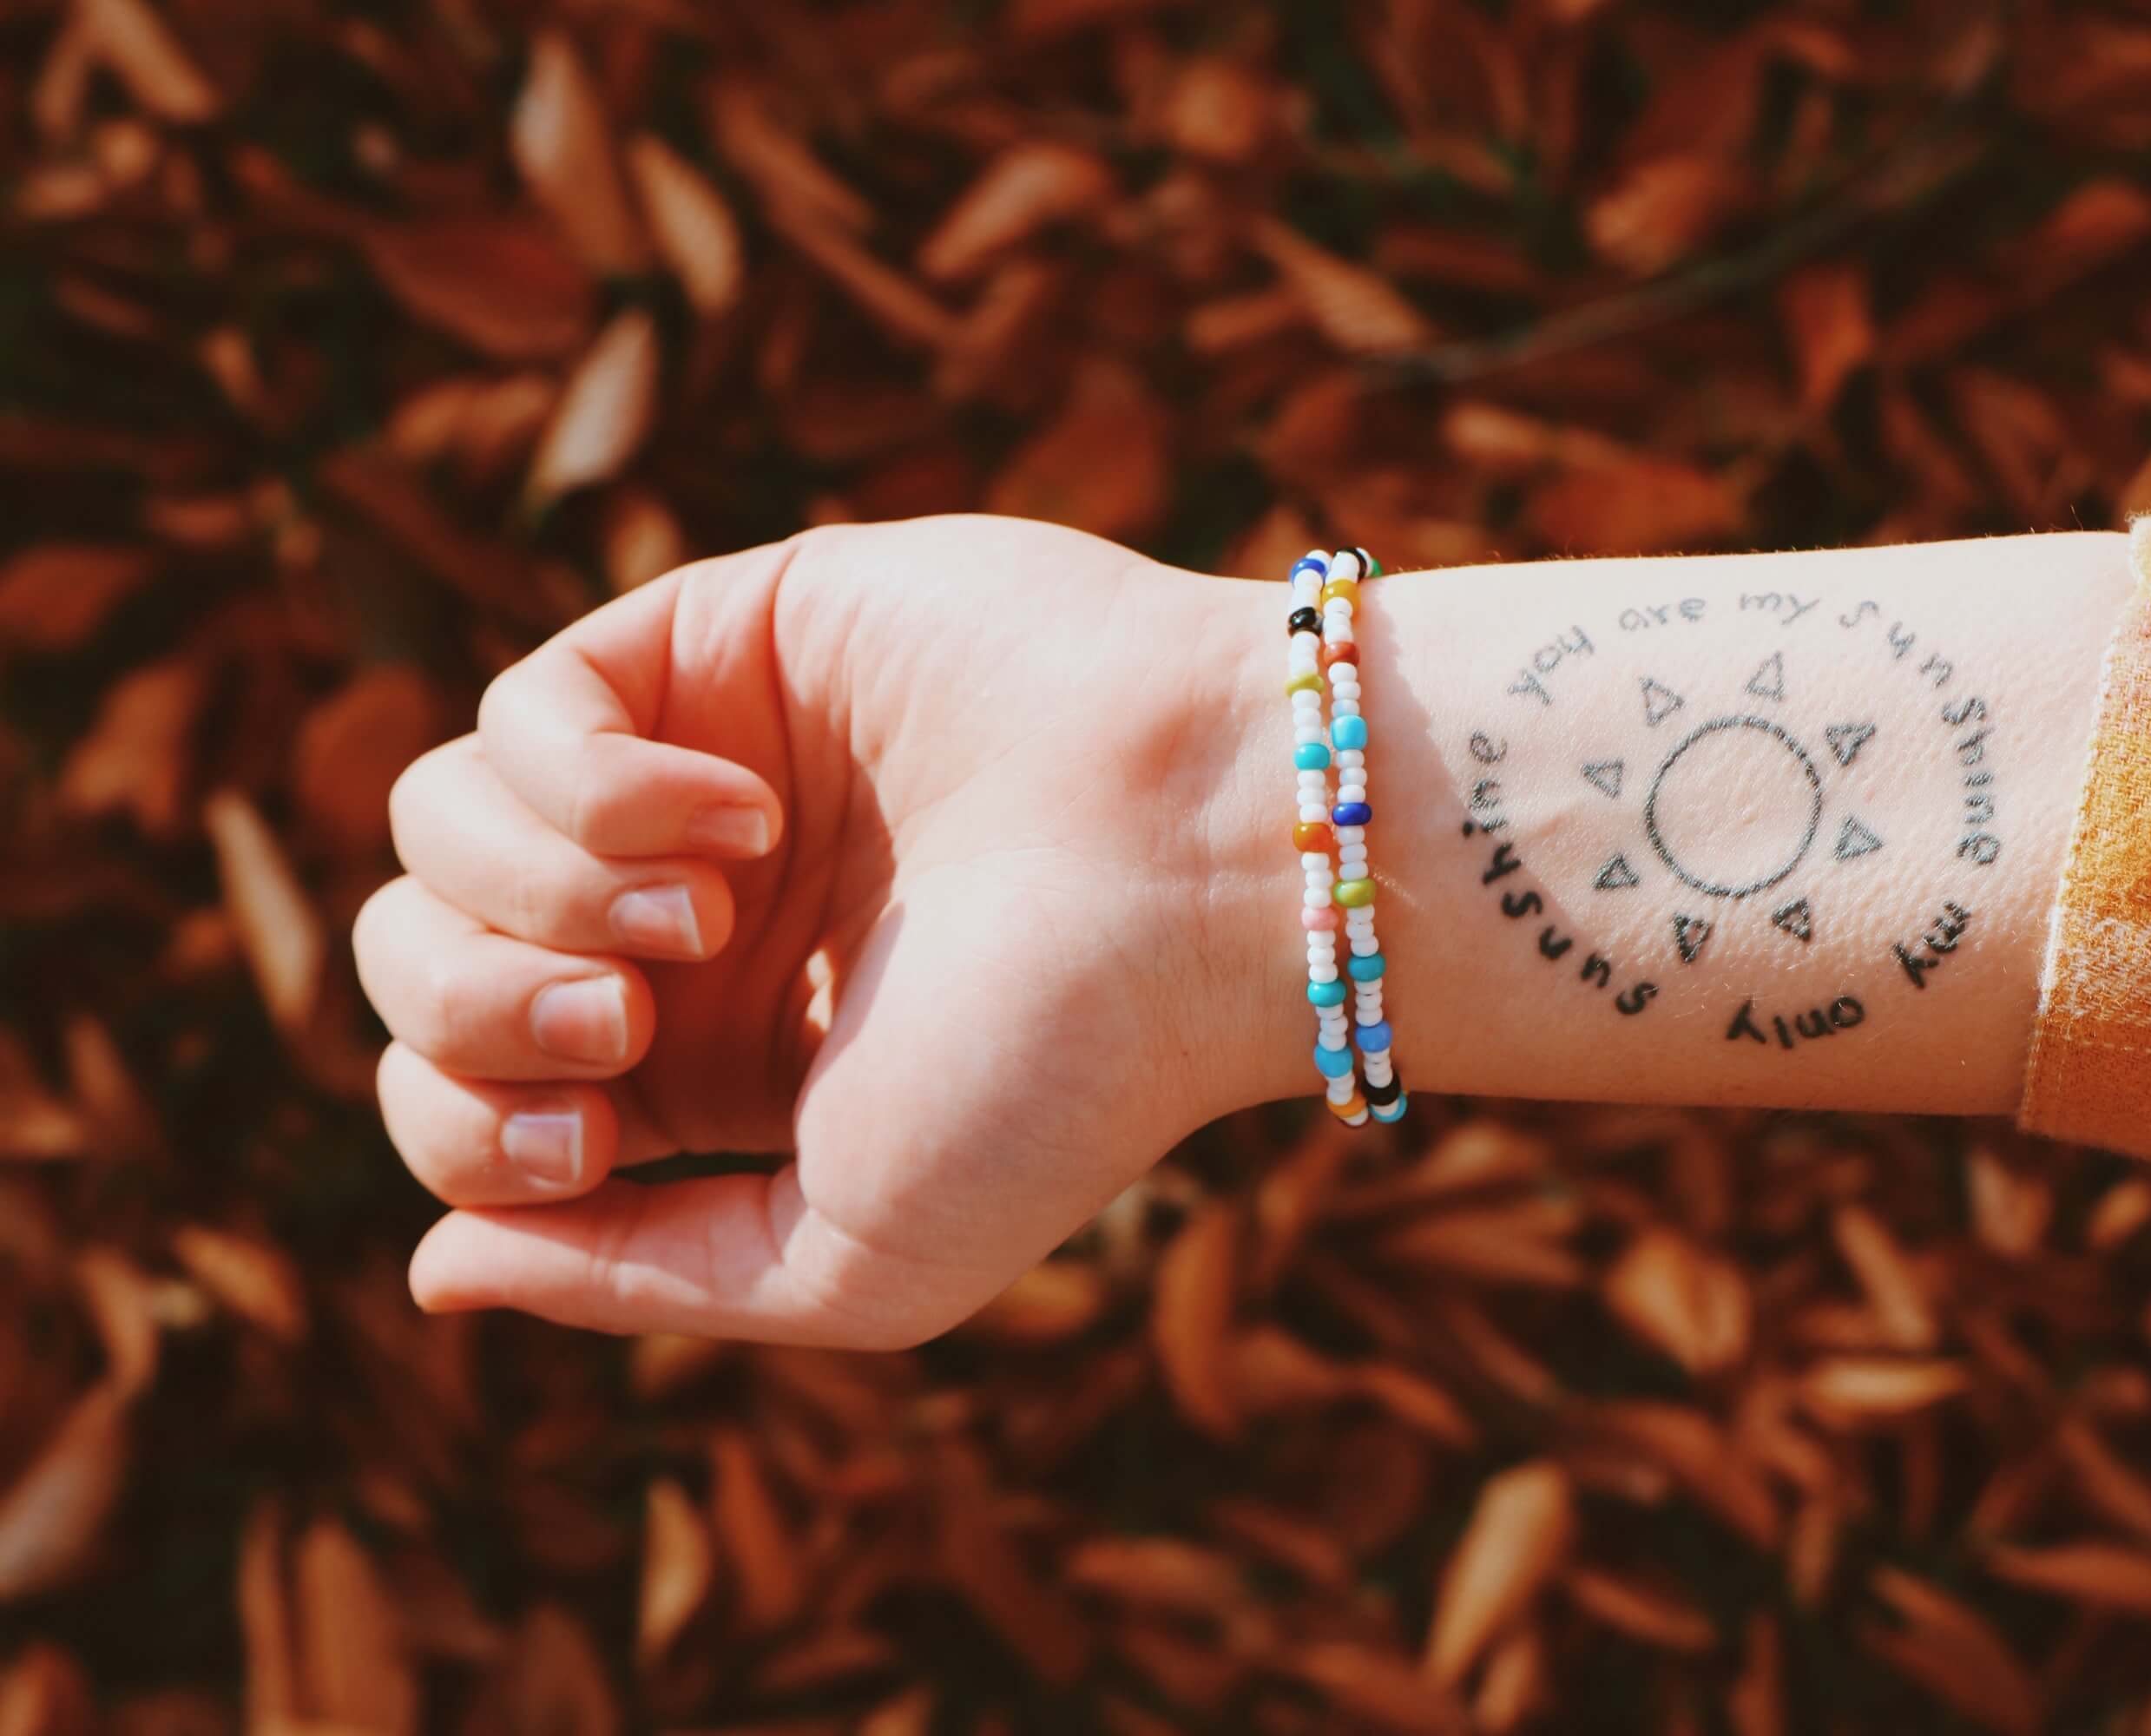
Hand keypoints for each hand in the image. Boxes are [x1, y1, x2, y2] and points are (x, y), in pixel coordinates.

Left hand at [355, 516, 1278, 1345]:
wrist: (1194, 875)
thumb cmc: (1053, 1078)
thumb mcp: (846, 1258)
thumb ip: (632, 1277)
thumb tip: (431, 1273)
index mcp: (711, 1066)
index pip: (460, 1097)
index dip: (467, 1128)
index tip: (597, 1140)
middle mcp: (688, 918)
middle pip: (418, 957)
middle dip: (483, 1007)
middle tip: (632, 1012)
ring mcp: (693, 772)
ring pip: (433, 823)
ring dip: (537, 892)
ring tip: (707, 909)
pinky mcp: (721, 635)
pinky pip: (523, 706)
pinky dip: (587, 782)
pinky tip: (736, 813)